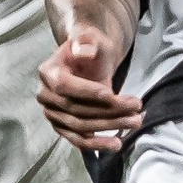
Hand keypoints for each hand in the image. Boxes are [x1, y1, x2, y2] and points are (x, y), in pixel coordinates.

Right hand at [36, 23, 143, 151]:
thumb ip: (86, 41)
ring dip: (109, 127)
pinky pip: (78, 140)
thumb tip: (84, 51)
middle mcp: (46, 95)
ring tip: (134, 122)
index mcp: (48, 72)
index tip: (111, 94)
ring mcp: (53, 114)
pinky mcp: (63, 127)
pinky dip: (98, 144)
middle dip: (108, 111)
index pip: (64, 85)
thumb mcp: (91, 38)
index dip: (87, 92)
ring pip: (80, 127)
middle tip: (136, 109)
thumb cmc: (91, 48)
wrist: (89, 61)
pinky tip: (116, 144)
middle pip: (76, 109)